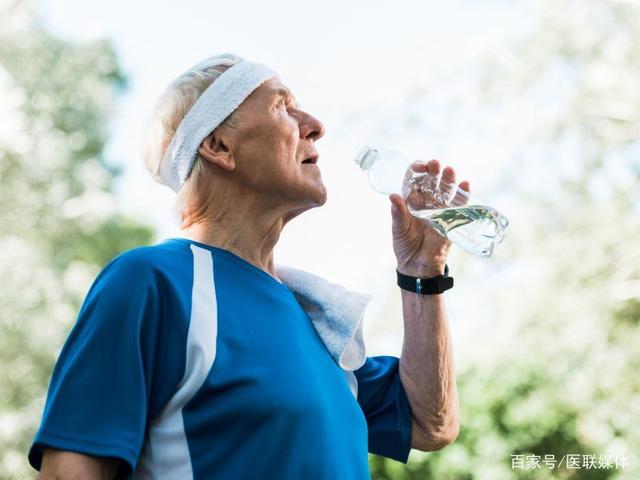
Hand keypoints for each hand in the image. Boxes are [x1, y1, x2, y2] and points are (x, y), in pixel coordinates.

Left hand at [390, 159, 470, 277]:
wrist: (418, 265)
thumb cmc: (405, 245)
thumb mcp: (398, 229)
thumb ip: (398, 213)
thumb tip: (393, 196)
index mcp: (411, 200)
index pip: (414, 179)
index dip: (416, 170)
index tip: (419, 167)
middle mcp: (426, 201)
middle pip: (431, 180)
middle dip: (433, 171)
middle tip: (434, 164)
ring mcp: (440, 208)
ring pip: (446, 189)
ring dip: (449, 179)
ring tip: (449, 171)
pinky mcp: (452, 218)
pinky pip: (460, 204)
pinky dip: (464, 194)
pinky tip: (465, 184)